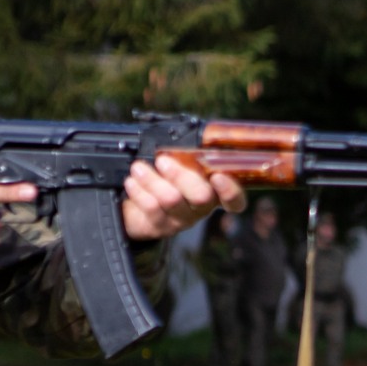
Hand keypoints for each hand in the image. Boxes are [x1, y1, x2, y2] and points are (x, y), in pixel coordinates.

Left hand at [121, 156, 248, 241]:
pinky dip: (139, 190)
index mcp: (212, 190)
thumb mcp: (178, 164)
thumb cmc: (163, 177)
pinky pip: (151, 208)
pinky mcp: (161, 227)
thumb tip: (186, 139)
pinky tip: (132, 182)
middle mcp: (201, 207)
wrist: (135, 204)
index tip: (217, 176)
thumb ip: (187, 155)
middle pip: (202, 196)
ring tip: (138, 168)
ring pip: (172, 200)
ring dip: (152, 179)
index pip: (234, 200)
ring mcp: (182, 219)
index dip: (231, 191)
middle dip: (180, 175)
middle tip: (162, 161)